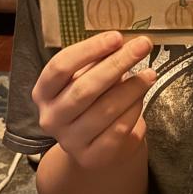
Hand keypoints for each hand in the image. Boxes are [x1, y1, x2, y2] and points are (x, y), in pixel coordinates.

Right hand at [31, 32, 155, 171]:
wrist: (94, 145)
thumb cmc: (91, 101)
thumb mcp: (85, 79)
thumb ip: (96, 63)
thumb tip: (122, 43)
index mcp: (43, 92)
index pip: (60, 67)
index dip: (89, 50)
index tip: (117, 36)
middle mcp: (51, 117)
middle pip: (85, 88)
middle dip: (117, 64)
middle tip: (143, 46)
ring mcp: (70, 140)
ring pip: (105, 110)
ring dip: (132, 88)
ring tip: (150, 74)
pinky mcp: (92, 157)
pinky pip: (118, 130)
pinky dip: (133, 110)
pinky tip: (142, 98)